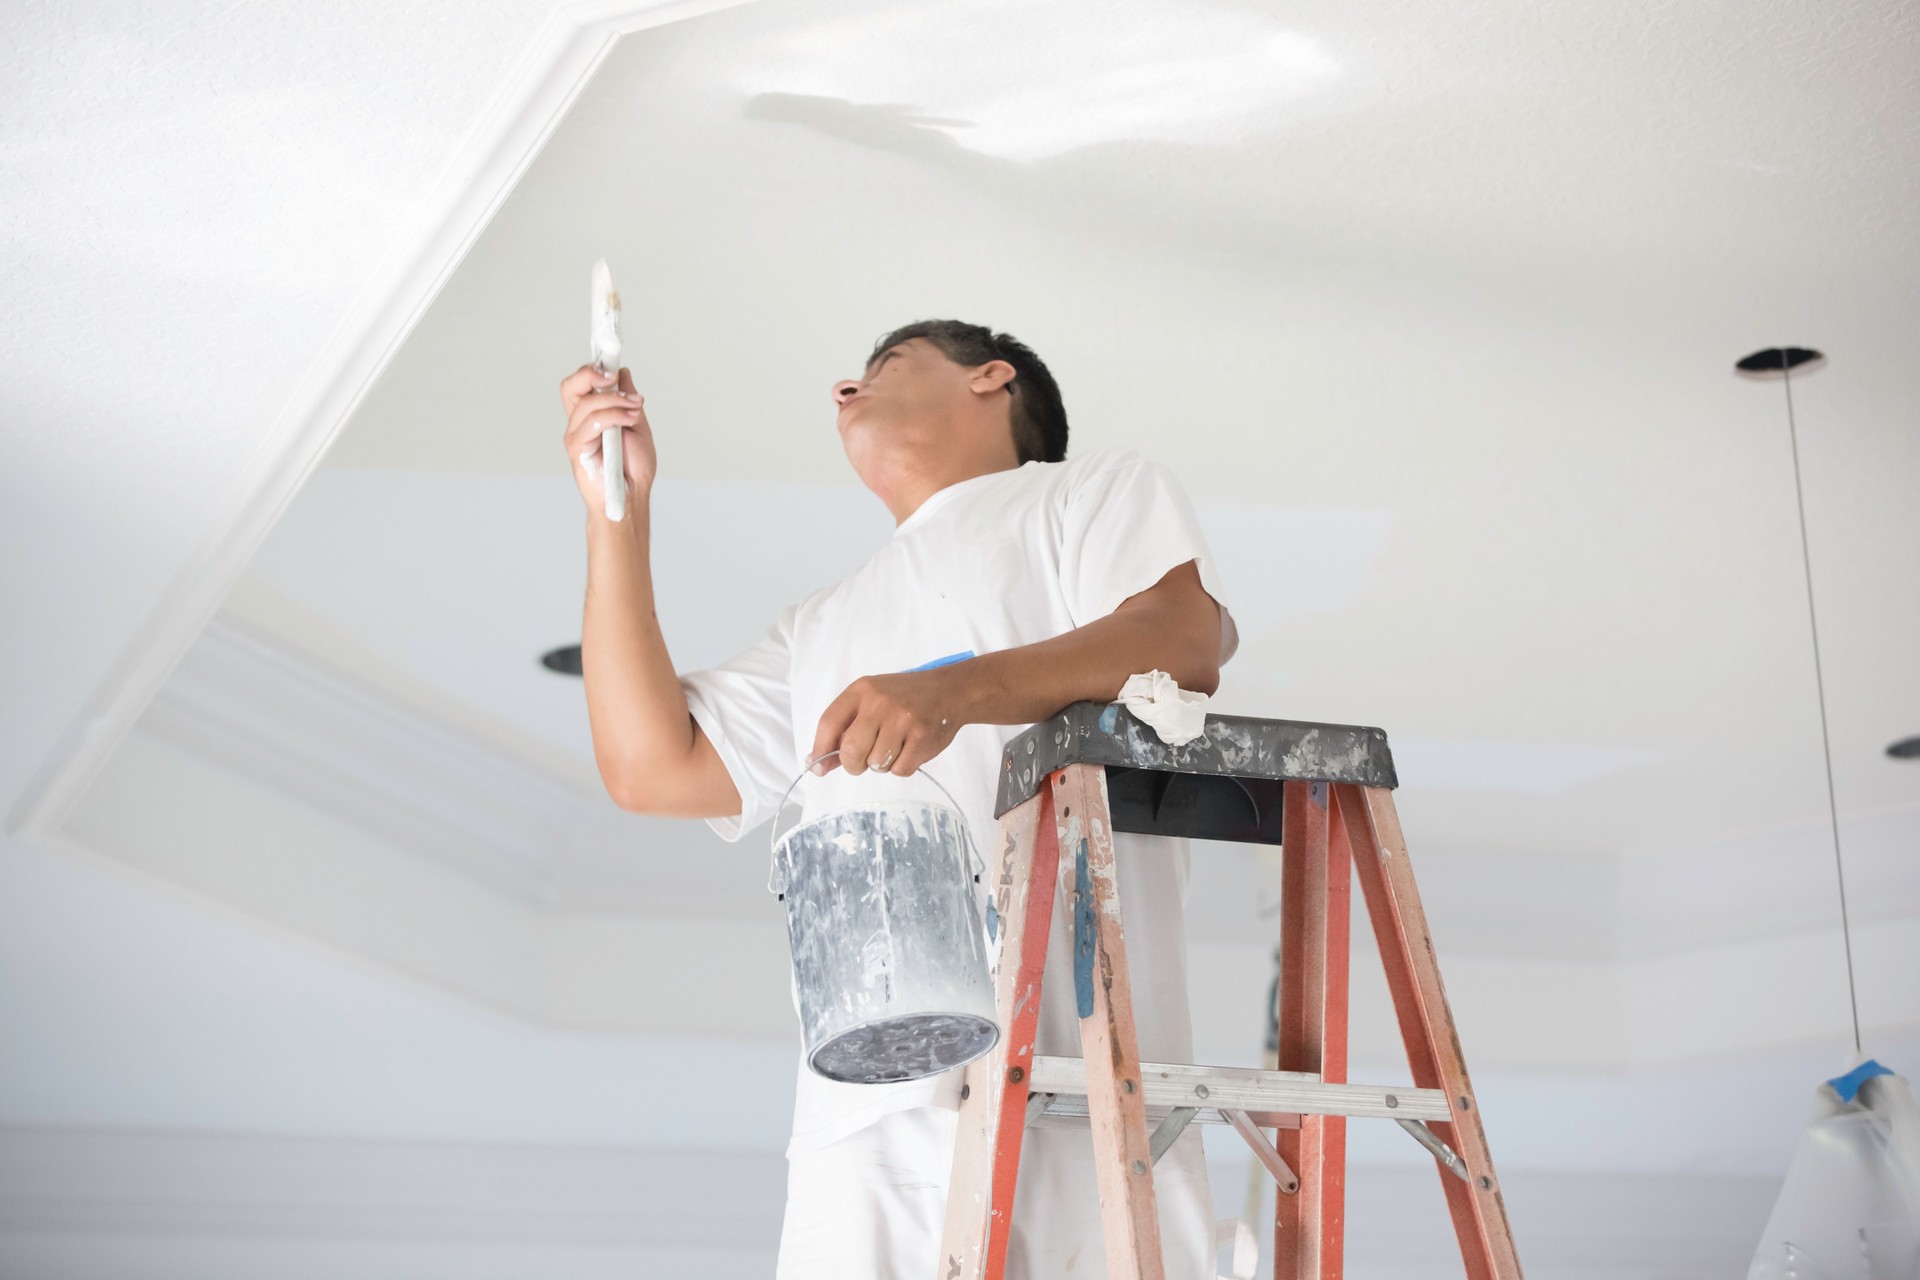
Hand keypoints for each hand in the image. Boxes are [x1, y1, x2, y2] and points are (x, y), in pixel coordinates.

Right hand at [559, 363, 657, 511]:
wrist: (632, 495)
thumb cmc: (634, 468)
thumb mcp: (638, 425)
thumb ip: (628, 400)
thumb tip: (622, 373)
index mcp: (593, 414)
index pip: (583, 384)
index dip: (592, 368)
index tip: (611, 359)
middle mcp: (580, 422)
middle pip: (570, 386)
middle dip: (590, 374)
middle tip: (611, 377)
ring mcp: (577, 434)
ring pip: (586, 403)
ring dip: (615, 400)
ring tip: (635, 408)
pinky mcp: (577, 448)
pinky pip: (591, 423)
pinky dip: (613, 416)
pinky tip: (629, 421)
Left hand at [812, 667, 967, 777]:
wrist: (949, 690)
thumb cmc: (904, 698)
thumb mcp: (871, 701)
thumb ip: (844, 729)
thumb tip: (819, 764)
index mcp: (861, 690)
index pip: (828, 723)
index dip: (820, 749)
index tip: (818, 768)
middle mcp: (880, 702)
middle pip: (851, 751)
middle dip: (854, 764)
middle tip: (864, 760)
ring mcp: (902, 719)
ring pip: (876, 764)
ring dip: (882, 764)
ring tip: (895, 746)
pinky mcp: (922, 737)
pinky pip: (900, 770)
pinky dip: (903, 766)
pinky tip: (910, 749)